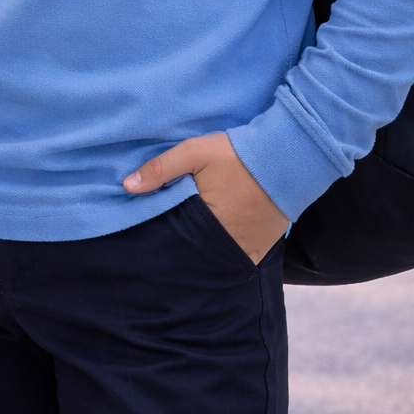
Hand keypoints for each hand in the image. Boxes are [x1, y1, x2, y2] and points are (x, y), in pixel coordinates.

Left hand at [124, 132, 288, 264]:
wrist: (288, 155)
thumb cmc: (238, 153)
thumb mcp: (195, 152)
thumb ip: (161, 168)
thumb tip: (126, 186)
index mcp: (206, 223)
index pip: (175, 241)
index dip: (163, 237)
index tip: (148, 237)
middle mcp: (227, 245)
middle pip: (195, 254)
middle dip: (182, 249)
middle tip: (168, 244)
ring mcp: (247, 251)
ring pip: (215, 260)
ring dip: (203, 254)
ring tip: (188, 247)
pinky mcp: (262, 249)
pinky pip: (237, 261)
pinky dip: (224, 256)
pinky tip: (212, 250)